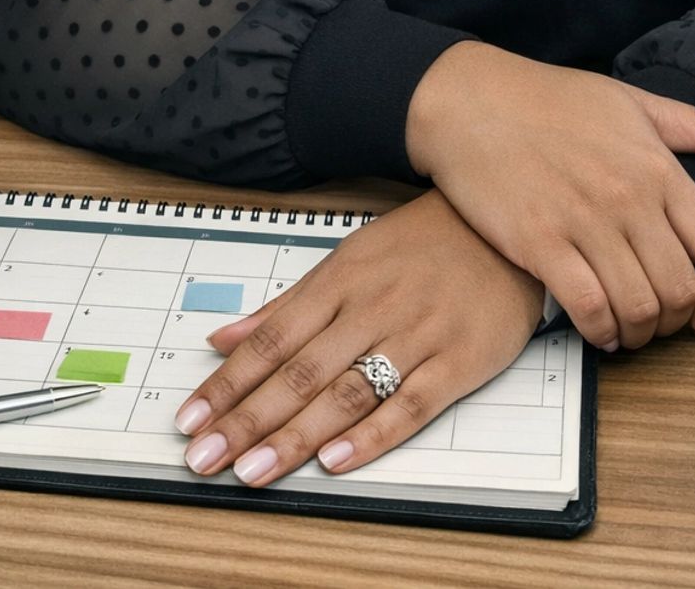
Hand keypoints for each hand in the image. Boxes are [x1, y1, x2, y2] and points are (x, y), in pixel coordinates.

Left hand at [171, 186, 544, 487]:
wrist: (503, 224)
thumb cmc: (420, 243)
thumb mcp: (349, 257)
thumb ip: (287, 304)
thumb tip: (224, 338)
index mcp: (341, 278)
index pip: (272, 339)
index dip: (228, 382)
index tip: (191, 419)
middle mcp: (373, 307)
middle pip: (301, 371)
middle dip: (247, 418)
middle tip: (206, 458)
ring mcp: (417, 334)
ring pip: (347, 392)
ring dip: (295, 436)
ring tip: (253, 469)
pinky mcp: (458, 361)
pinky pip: (411, 404)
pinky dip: (372, 435)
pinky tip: (335, 460)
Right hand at [406, 42, 694, 351]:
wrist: (470, 101)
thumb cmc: (549, 99)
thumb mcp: (633, 102)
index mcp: (658, 166)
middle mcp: (629, 197)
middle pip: (682, 288)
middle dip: (679, 321)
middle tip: (663, 324)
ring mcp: (584, 222)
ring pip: (640, 307)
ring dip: (642, 334)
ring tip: (631, 332)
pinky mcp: (540, 243)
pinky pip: (589, 309)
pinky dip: (602, 333)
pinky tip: (598, 331)